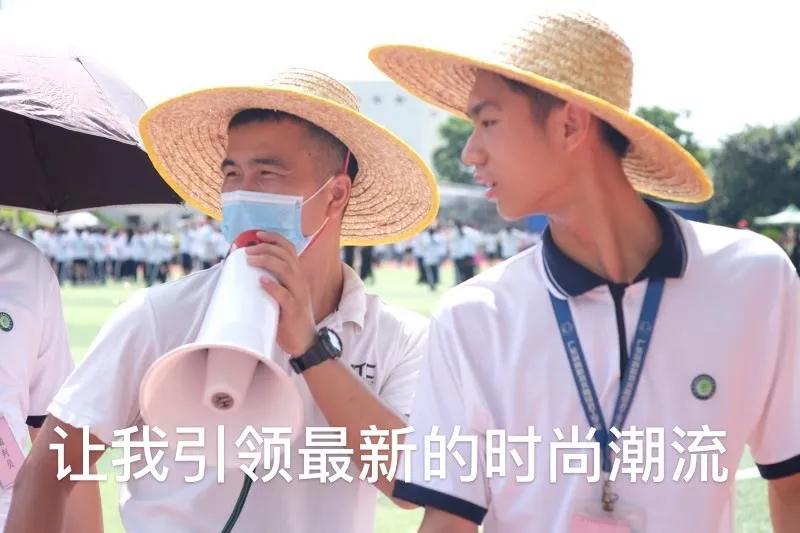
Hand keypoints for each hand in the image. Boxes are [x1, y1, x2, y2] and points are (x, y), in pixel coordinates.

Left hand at [244, 231, 316, 356]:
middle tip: (247, 250)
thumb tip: (247, 274)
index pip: (289, 249)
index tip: (257, 234)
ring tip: (250, 260)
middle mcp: (300, 281)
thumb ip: (272, 283)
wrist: (304, 342)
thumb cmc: (289, 318)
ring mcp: (298, 295)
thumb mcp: (284, 295)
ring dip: (267, 261)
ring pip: (286, 270)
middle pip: (285, 255)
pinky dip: (273, 287)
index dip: (274, 239)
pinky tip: (261, 282)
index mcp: (297, 275)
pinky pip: (285, 295)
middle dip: (265, 248)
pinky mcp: (294, 310)